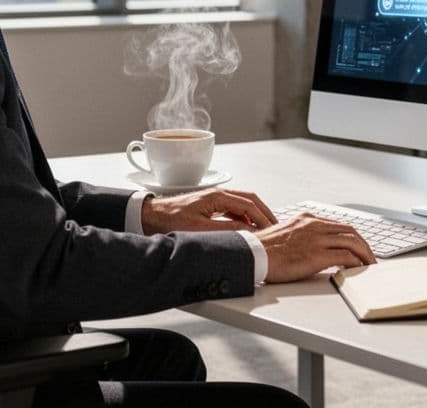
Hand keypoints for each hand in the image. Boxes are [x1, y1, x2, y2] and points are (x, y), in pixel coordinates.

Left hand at [140, 188, 276, 233]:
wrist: (150, 216)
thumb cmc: (170, 220)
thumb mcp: (199, 229)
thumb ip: (226, 230)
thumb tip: (248, 232)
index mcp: (217, 196)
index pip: (249, 205)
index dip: (263, 218)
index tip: (273, 230)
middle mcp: (218, 194)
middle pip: (250, 200)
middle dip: (265, 213)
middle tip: (276, 227)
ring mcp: (215, 199)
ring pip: (243, 204)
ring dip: (256, 215)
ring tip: (265, 229)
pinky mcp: (210, 205)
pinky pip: (234, 209)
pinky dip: (245, 217)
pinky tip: (247, 229)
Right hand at [258, 213, 376, 282]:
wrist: (253, 255)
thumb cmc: (264, 249)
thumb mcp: (287, 233)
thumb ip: (303, 236)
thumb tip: (316, 249)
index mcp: (307, 219)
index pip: (338, 225)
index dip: (352, 237)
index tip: (358, 246)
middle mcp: (314, 225)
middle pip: (350, 231)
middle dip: (364, 245)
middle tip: (369, 257)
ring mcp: (317, 239)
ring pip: (352, 242)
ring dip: (365, 255)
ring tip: (369, 265)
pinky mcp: (316, 255)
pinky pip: (345, 257)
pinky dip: (356, 263)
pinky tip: (357, 270)